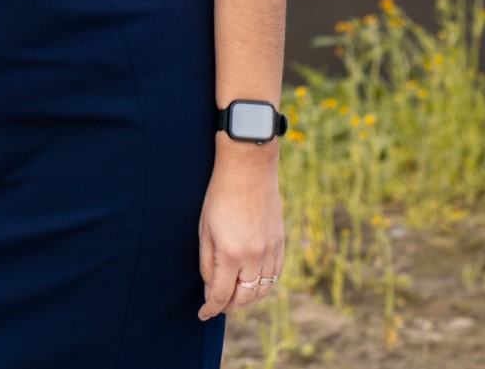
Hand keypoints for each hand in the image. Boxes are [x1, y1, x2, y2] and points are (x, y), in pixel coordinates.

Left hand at [197, 146, 284, 318]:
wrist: (249, 169)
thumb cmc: (220, 196)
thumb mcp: (204, 230)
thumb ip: (207, 264)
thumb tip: (210, 290)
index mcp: (230, 254)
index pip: (220, 295)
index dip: (210, 309)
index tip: (203, 314)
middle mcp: (253, 257)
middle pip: (243, 298)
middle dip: (228, 307)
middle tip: (218, 306)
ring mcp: (270, 251)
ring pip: (262, 291)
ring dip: (248, 299)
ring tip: (235, 297)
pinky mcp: (280, 243)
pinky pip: (275, 275)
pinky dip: (263, 284)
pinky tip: (252, 282)